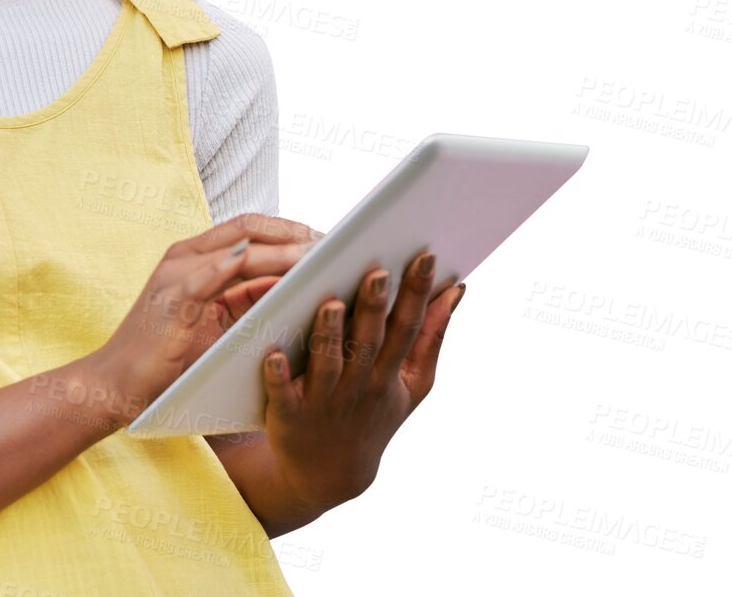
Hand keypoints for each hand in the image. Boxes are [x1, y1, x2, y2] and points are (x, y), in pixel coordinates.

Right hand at [83, 213, 324, 428]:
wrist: (114, 388)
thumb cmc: (165, 360)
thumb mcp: (215, 323)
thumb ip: (245, 300)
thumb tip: (296, 290)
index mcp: (194, 260)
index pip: (248, 229)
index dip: (287, 229)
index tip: (324, 237)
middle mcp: (184, 258)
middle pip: (248, 230)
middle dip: (292, 234)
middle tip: (332, 242)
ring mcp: (177, 275)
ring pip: (239, 249)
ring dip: (281, 250)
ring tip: (317, 255)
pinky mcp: (172, 299)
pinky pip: (212, 275)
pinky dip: (244, 267)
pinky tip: (276, 270)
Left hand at [259, 249, 463, 506]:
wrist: (330, 474)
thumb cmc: (374, 415)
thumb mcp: (415, 384)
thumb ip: (433, 336)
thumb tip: (457, 290)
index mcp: (391, 373)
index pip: (407, 327)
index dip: (418, 293)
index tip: (426, 257)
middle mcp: (360, 385)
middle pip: (368, 342)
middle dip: (374, 308)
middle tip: (378, 272)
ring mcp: (325, 402)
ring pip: (328, 364)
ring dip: (329, 336)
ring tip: (331, 304)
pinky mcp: (290, 417)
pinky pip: (283, 395)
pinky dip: (278, 376)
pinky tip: (274, 354)